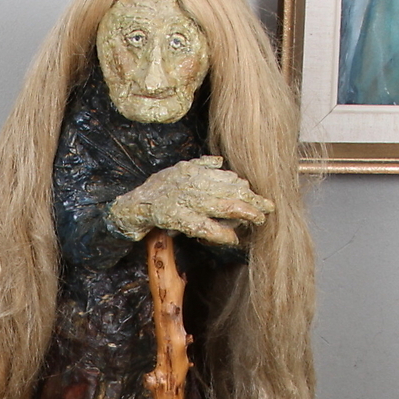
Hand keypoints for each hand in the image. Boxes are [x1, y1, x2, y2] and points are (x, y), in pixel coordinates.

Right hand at [107, 156, 274, 245]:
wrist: (130, 206)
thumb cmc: (155, 190)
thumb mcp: (177, 170)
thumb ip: (199, 165)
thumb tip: (220, 161)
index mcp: (194, 171)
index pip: (228, 179)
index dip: (247, 190)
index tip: (262, 198)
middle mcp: (192, 183)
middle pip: (230, 190)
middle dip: (251, 200)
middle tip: (268, 209)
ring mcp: (185, 200)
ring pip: (222, 205)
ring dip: (243, 213)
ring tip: (258, 220)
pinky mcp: (177, 218)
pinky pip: (204, 226)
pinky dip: (220, 232)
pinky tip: (232, 238)